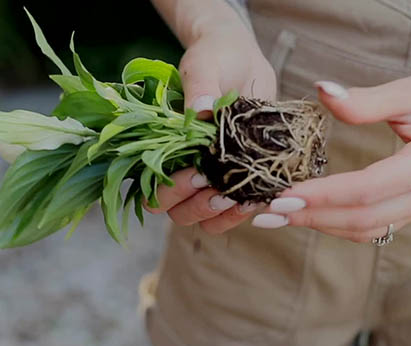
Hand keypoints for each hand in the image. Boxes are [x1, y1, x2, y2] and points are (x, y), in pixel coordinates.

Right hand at [147, 22, 276, 233]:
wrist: (243, 59)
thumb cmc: (214, 59)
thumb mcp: (204, 67)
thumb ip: (200, 87)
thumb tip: (200, 109)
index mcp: (162, 149)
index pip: (152, 190)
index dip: (171, 191)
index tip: (198, 173)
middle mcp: (181, 170)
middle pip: (176, 213)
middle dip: (196, 206)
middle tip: (220, 190)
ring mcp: (209, 180)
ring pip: (204, 220)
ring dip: (220, 216)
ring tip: (240, 199)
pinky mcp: (237, 181)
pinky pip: (233, 213)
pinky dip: (243, 212)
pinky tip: (258, 197)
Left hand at [251, 60, 410, 241]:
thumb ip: (365, 100)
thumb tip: (322, 92)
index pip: (367, 189)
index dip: (323, 196)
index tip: (283, 195)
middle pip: (363, 218)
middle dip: (311, 217)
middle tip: (266, 214)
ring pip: (368, 228)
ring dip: (321, 224)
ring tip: (278, 216)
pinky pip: (377, 225)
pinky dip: (340, 223)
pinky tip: (310, 213)